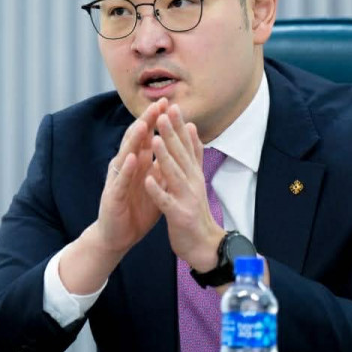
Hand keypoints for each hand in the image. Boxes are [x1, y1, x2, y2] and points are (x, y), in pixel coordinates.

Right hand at [58, 100, 168, 294]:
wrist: (117, 236)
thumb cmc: (135, 209)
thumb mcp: (153, 185)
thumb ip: (160, 166)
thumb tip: (175, 149)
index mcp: (137, 163)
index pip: (148, 136)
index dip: (157, 120)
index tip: (169, 103)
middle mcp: (125, 166)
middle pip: (136, 139)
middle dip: (147, 121)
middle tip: (158, 104)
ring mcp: (117, 179)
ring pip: (126, 154)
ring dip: (134, 139)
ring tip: (144, 124)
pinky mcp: (112, 195)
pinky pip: (120, 180)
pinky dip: (127, 168)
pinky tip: (132, 158)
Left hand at [142, 103, 225, 271]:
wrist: (204, 245)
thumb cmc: (194, 209)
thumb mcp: (195, 178)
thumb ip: (193, 154)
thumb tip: (191, 128)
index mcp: (193, 173)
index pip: (187, 145)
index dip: (179, 126)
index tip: (172, 106)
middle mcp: (193, 182)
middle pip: (181, 155)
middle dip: (172, 134)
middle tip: (164, 113)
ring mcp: (186, 198)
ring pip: (174, 174)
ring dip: (164, 156)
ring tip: (155, 139)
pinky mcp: (178, 215)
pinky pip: (166, 201)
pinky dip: (157, 190)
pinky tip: (148, 179)